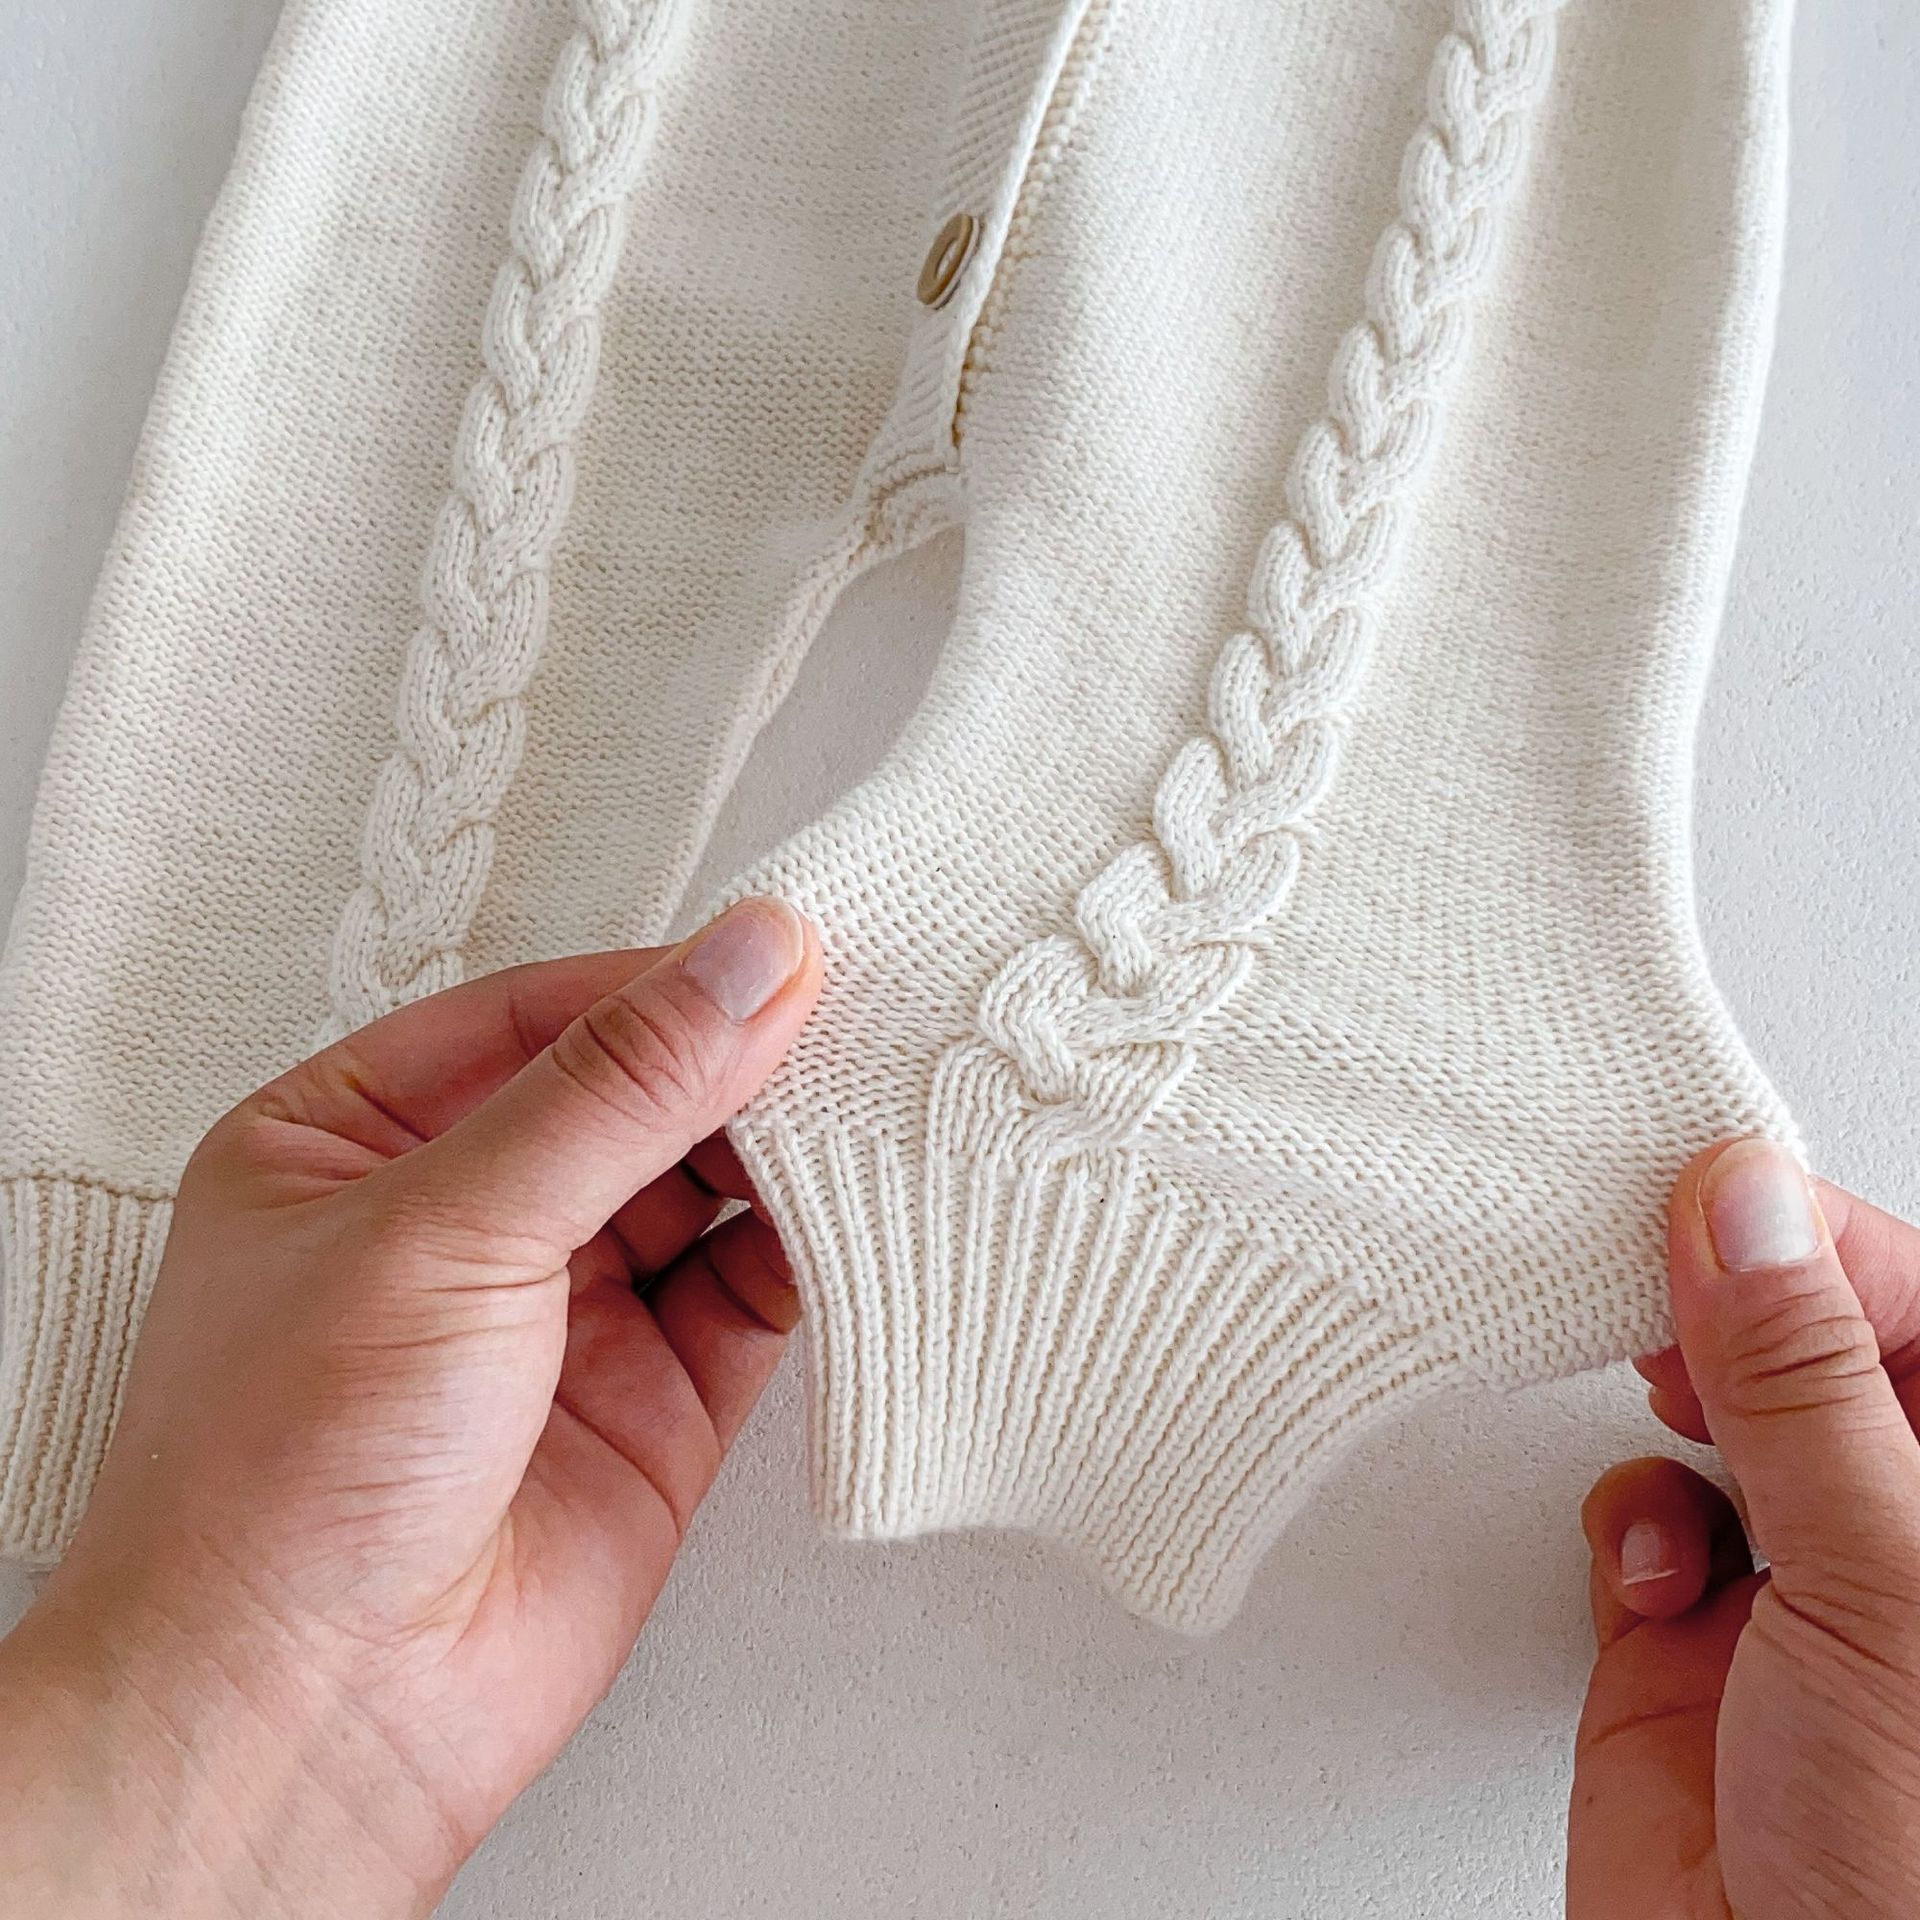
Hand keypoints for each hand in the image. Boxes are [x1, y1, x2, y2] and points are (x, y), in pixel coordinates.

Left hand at [0, 897, 822, 1916]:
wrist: (305, 1726)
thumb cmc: (281, 1476)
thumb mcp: (444, 1228)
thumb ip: (614, 1090)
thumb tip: (745, 961)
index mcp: (357, 1137)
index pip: (540, 1015)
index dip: (662, 982)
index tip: (779, 953)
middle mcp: (464, 1218)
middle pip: (634, 1097)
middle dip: (737, 1062)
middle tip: (854, 1017)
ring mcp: (563, 1311)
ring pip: (705, 1188)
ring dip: (789, 1150)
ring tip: (880, 1100)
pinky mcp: (651, 1401)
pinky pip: (751, 1293)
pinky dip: (815, 1252)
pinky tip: (867, 1209)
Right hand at [1569, 1137, 1919, 1917]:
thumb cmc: (1916, 1871)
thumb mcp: (1886, 1580)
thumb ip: (1803, 1382)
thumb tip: (1744, 1210)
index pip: (1911, 1303)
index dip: (1815, 1240)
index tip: (1716, 1190)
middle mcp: (1895, 1530)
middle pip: (1806, 1348)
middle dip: (1726, 1306)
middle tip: (1658, 1272)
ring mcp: (1791, 1584)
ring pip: (1711, 1414)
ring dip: (1671, 1402)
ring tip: (1660, 1398)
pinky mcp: (1683, 1637)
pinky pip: (1639, 1514)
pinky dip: (1627, 1519)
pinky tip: (1654, 1565)